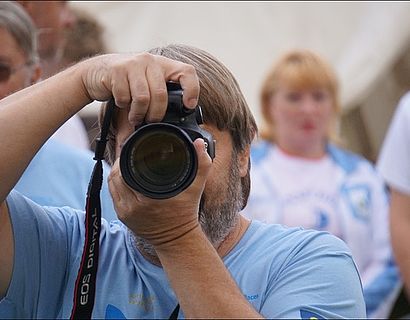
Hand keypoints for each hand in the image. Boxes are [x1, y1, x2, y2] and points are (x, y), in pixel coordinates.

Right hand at [80, 53, 199, 125]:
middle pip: (161, 94)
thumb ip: (160, 98)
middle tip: (150, 121)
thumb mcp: (147, 85)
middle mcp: (150, 60)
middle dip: (156, 114)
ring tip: (135, 116)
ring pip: (143, 98)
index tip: (188, 106)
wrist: (96, 72)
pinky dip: (123, 104)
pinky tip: (121, 101)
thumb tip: (175, 128)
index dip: (192, 89)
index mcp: (163, 64)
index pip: (187, 72)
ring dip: (138, 113)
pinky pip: (125, 96)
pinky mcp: (116, 69)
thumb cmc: (127, 83)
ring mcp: (133, 63)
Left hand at [108, 138, 211, 246]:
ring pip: (111, 184)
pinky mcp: (123, 216)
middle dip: (120, 161)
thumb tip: (199, 143)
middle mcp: (133, 206)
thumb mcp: (195, 188)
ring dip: (116, 171)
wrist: (177, 239)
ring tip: (126, 162)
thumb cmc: (186, 212)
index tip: (133, 147)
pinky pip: (113, 194)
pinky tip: (124, 176)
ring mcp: (126, 212)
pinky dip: (116, 183)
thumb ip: (201, 164)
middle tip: (129, 152)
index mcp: (149, 197)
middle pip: (115, 175)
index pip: (125, 169)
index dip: (126, 155)